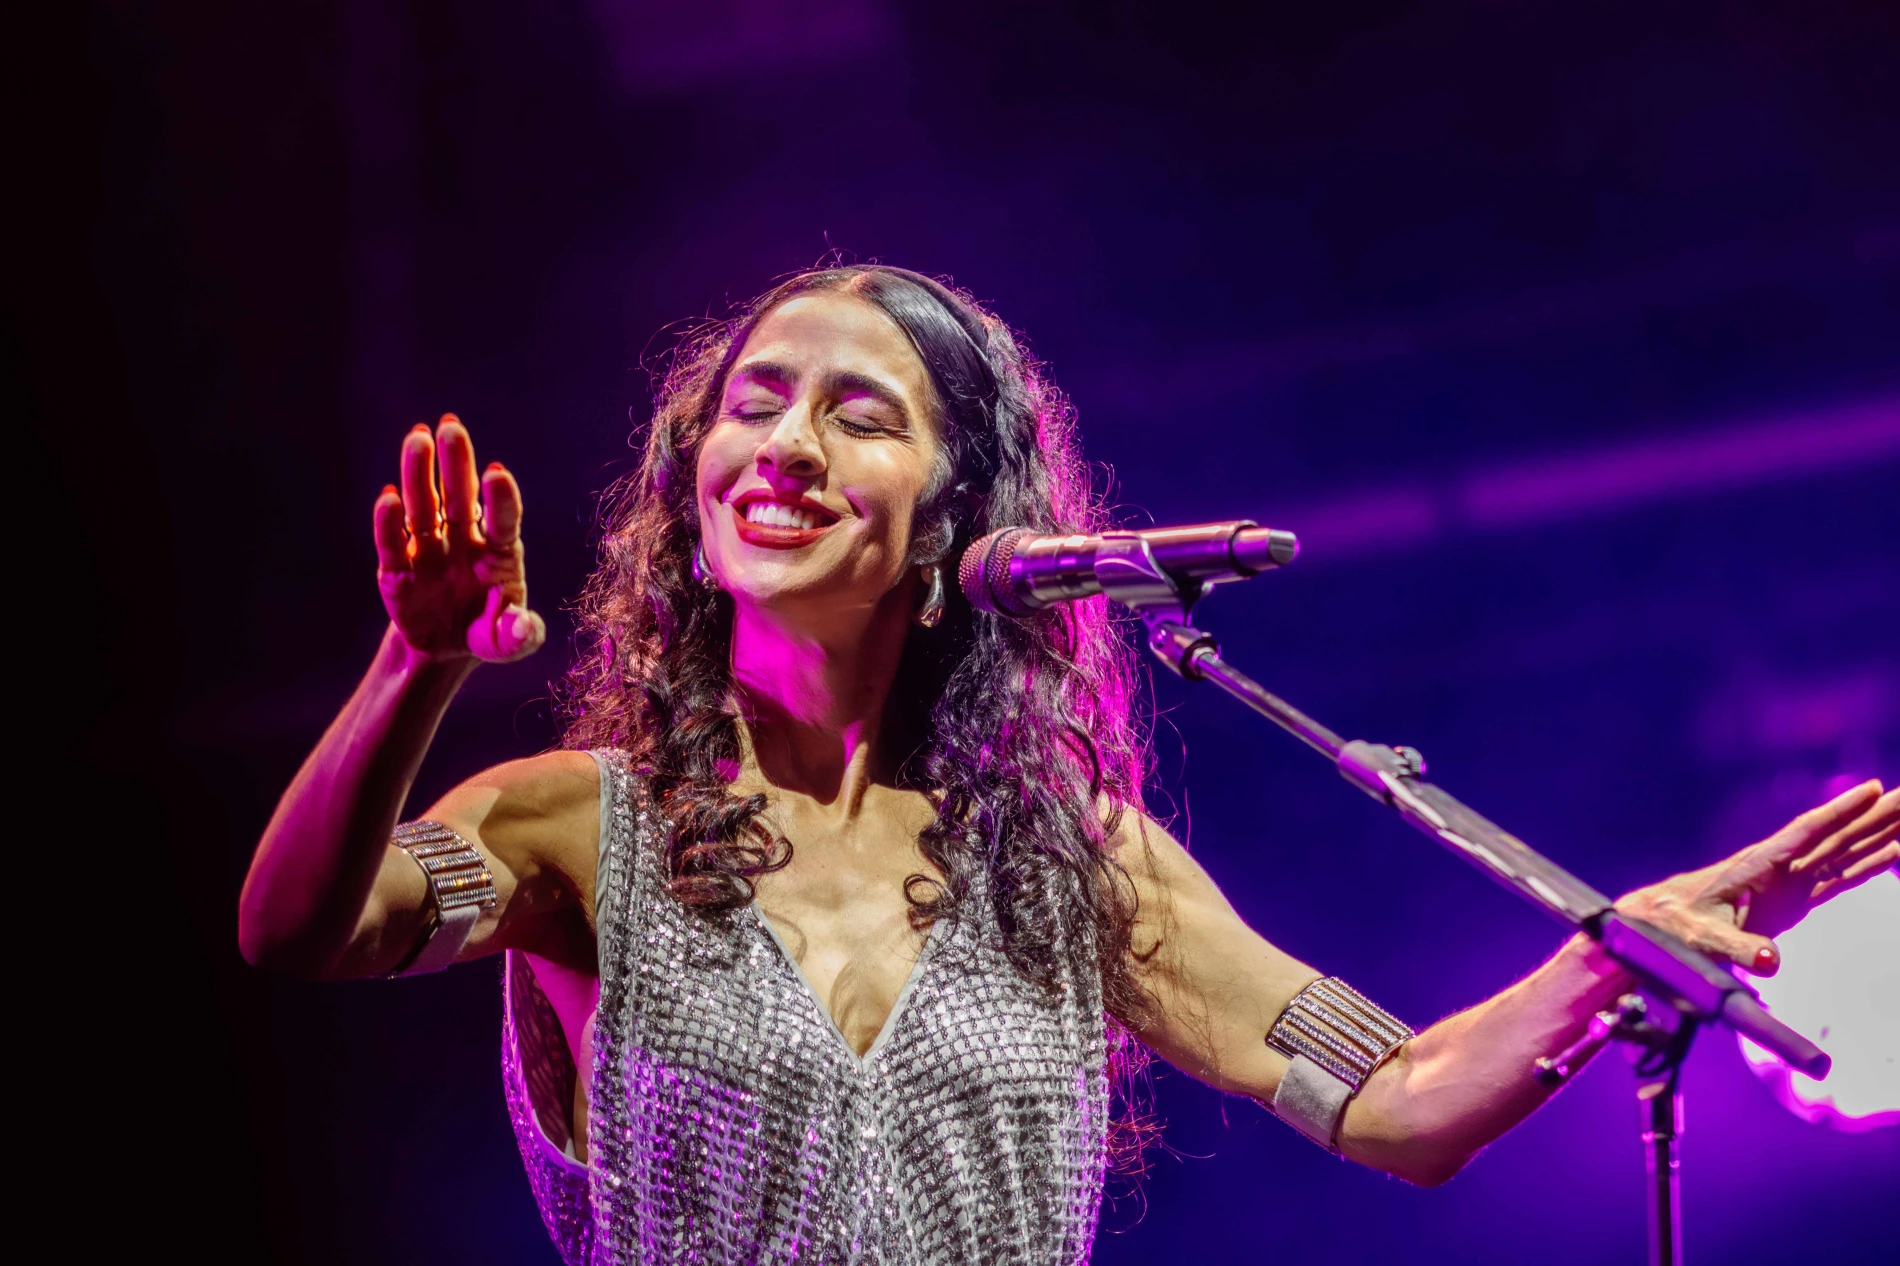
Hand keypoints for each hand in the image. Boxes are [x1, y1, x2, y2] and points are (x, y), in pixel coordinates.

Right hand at [373, 414, 545, 663]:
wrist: (447, 648)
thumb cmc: (488, 633)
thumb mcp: (509, 642)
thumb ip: (519, 634)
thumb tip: (522, 626)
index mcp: (499, 551)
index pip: (503, 518)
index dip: (500, 497)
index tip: (496, 473)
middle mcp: (464, 540)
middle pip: (460, 497)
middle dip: (456, 464)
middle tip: (451, 427)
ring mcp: (429, 550)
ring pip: (424, 505)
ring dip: (419, 473)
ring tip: (418, 438)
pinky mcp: (396, 568)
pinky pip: (392, 541)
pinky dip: (388, 521)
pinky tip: (388, 496)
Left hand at [1614, 780, 1898, 975]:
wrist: (1659, 926)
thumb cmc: (1675, 928)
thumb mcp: (1703, 938)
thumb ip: (1737, 947)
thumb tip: (1771, 961)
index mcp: (1757, 865)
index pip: (1806, 832)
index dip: (1839, 812)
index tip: (1872, 789)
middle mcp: (1780, 867)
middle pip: (1835, 835)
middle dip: (1872, 815)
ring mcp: (1790, 881)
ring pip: (1843, 851)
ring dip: (1877, 833)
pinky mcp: (1795, 899)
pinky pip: (1840, 876)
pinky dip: (1868, 864)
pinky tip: (1892, 851)